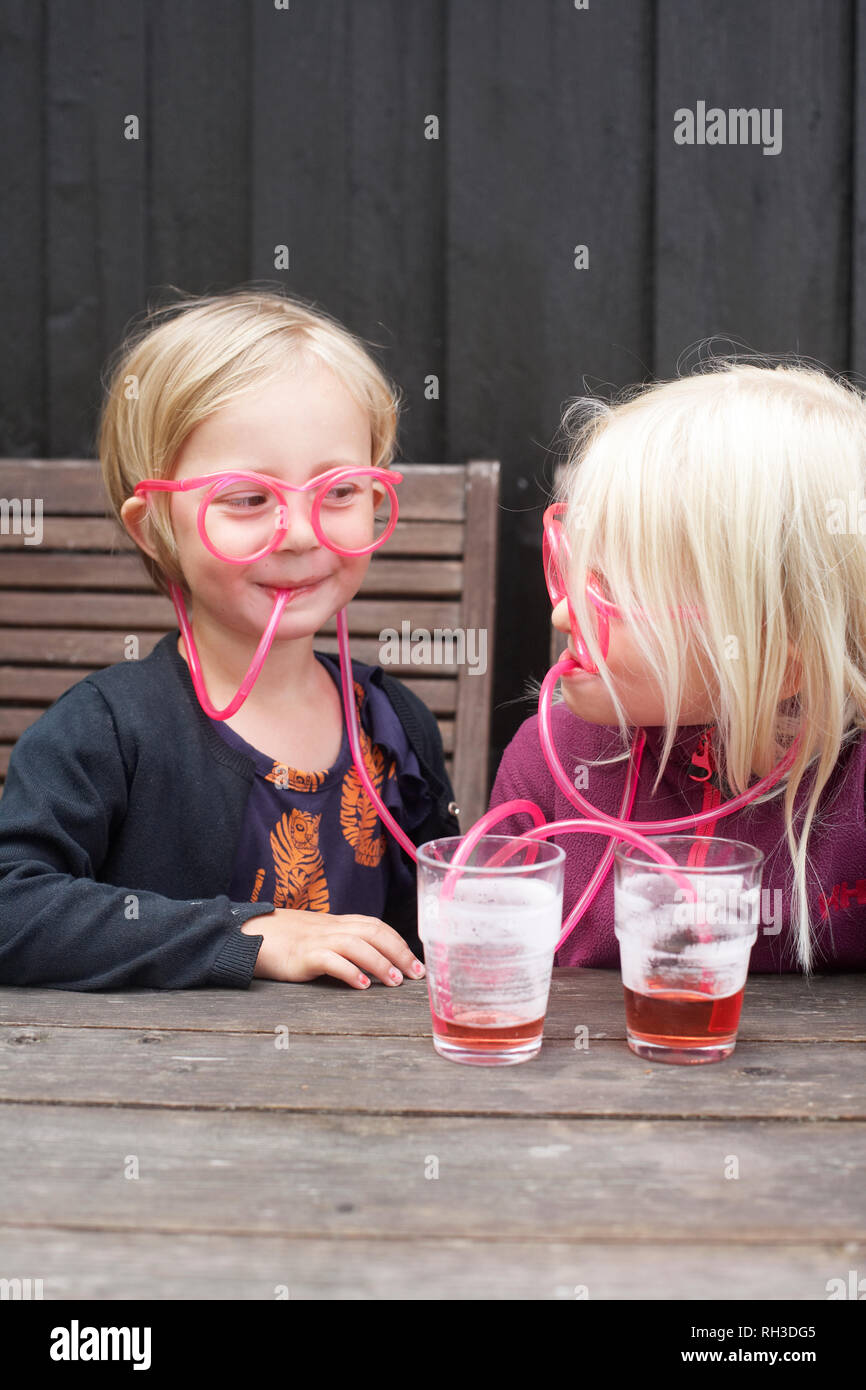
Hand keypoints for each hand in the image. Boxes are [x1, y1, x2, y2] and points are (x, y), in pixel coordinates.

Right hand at [240, 907, 425, 988]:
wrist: (248, 934)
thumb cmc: (284, 939)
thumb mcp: (317, 936)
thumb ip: (341, 943)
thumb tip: (370, 961)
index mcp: (337, 922)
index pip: (376, 925)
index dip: (399, 942)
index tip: (416, 962)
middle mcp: (330, 927)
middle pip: (373, 932)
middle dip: (399, 952)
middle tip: (416, 974)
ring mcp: (316, 940)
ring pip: (356, 945)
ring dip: (380, 963)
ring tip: (394, 982)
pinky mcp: (301, 956)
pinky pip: (329, 960)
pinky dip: (349, 971)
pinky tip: (362, 986)